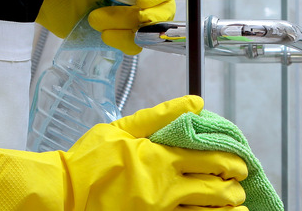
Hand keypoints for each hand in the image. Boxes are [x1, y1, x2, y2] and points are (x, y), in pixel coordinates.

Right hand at [0, 96, 248, 210]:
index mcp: (161, 158)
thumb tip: (197, 102)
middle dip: (233, 187)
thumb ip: (161, 115)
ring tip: (239, 207)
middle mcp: (165, 187)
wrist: (60, 196)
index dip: (230, 162)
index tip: (240, 165)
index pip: (208, 158)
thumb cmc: (89, 161)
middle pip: (213, 189)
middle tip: (241, 185)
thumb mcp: (122, 129)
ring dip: (228, 210)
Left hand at [89, 0, 177, 54]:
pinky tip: (103, 34)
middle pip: (165, 11)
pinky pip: (136, 46)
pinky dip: (122, 41)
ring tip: (96, 20)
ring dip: (126, 28)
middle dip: (142, 16)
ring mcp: (134, 19)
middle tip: (120, 13)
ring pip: (150, 31)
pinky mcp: (122, 36)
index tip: (142, 0)